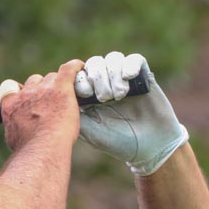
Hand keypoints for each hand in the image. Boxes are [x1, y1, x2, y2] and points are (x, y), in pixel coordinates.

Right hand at [0, 59, 83, 150]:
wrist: (42, 148)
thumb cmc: (29, 149)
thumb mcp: (13, 138)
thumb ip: (15, 126)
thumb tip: (17, 128)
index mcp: (11, 104)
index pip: (10, 86)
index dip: (19, 90)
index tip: (26, 96)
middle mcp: (26, 93)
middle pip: (34, 81)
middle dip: (42, 89)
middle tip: (52, 104)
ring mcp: (44, 89)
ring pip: (52, 78)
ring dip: (58, 85)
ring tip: (68, 98)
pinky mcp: (61, 88)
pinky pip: (69, 69)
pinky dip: (75, 67)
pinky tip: (81, 68)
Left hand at [74, 52, 188, 175]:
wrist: (149, 149)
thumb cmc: (117, 143)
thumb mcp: (90, 131)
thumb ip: (75, 114)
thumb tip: (59, 98)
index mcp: (91, 95)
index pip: (80, 73)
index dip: (80, 77)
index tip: (85, 93)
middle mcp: (107, 84)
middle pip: (95, 63)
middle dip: (97, 77)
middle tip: (103, 98)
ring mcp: (125, 80)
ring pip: (113, 58)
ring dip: (113, 74)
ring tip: (118, 95)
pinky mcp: (144, 78)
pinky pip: (135, 59)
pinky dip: (130, 65)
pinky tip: (129, 78)